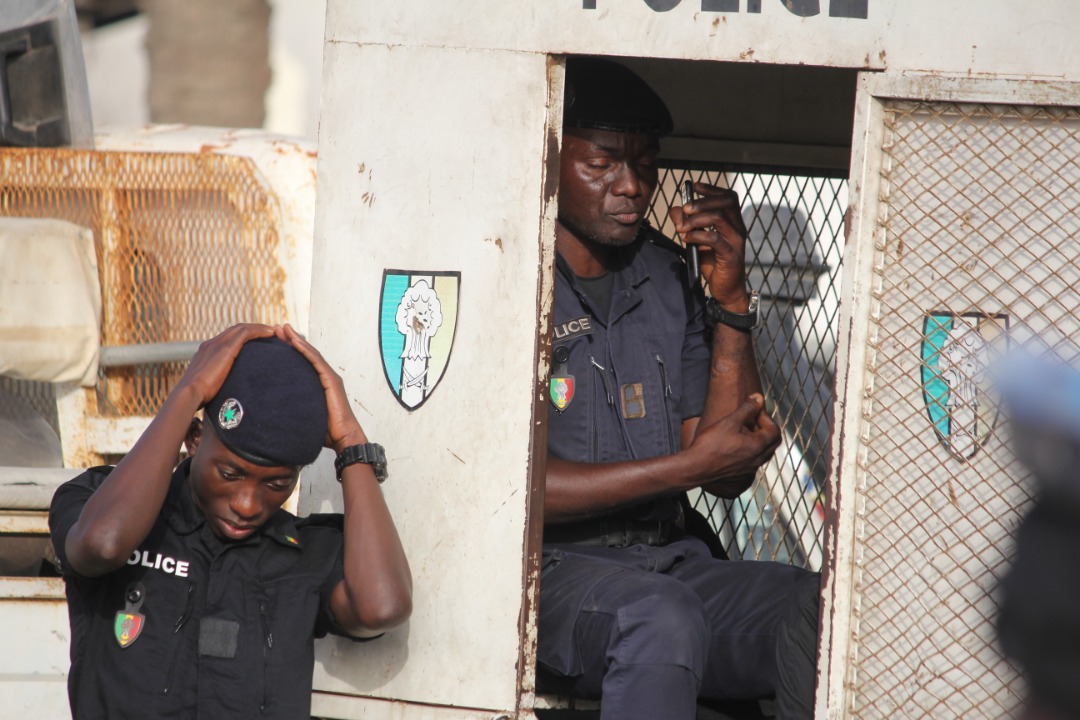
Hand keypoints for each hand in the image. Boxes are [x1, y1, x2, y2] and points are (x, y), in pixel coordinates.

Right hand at [175, 323, 275, 407]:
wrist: (189, 394)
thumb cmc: (198, 397)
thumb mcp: (207, 388)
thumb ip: (215, 385)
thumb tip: (223, 396)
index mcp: (206, 353)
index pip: (227, 339)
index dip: (243, 337)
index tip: (256, 341)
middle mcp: (210, 344)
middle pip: (234, 330)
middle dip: (253, 329)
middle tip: (269, 332)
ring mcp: (216, 344)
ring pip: (241, 328)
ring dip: (258, 328)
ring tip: (273, 331)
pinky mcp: (224, 348)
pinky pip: (245, 333)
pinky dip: (258, 331)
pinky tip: (270, 334)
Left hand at [277, 324, 368, 452]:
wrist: (343, 438)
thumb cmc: (325, 431)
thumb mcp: (304, 414)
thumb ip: (294, 407)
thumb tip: (272, 410)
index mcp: (318, 383)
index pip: (302, 362)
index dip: (290, 350)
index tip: (275, 340)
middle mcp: (325, 376)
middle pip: (306, 353)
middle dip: (291, 340)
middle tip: (276, 328)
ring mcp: (329, 376)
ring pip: (310, 353)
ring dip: (296, 340)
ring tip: (282, 329)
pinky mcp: (331, 380)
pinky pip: (316, 361)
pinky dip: (304, 349)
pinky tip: (293, 340)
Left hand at [669, 182, 750, 308]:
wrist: (725, 289)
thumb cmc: (714, 263)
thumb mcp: (697, 240)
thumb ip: (687, 224)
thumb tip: (675, 209)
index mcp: (733, 222)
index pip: (728, 197)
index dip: (712, 189)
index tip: (694, 186)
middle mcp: (738, 229)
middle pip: (726, 202)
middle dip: (703, 201)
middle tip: (685, 207)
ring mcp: (736, 242)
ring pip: (720, 218)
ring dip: (697, 219)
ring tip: (682, 227)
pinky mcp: (731, 256)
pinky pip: (715, 239)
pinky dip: (698, 235)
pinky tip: (686, 237)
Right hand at [683, 394, 780, 485]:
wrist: (695, 468)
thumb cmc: (711, 445)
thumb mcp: (729, 422)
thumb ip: (747, 409)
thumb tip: (758, 398)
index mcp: (758, 446)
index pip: (775, 430)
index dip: (766, 418)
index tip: (753, 413)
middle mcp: (757, 459)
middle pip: (773, 442)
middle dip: (766, 429)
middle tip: (752, 421)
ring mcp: (749, 468)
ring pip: (764, 452)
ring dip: (760, 440)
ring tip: (744, 432)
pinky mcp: (740, 473)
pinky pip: (754, 460)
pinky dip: (752, 450)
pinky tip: (736, 445)